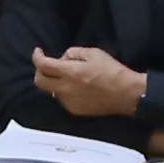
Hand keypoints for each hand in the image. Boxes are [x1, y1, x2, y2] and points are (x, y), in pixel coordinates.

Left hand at [31, 44, 149, 121]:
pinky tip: (77, 87)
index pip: (43, 65)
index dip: (37, 57)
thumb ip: (72, 53)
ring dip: (55, 81)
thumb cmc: (112, 70)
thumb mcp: (93, 53)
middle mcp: (66, 89)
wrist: (126, 94)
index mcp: (70, 72)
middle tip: (46, 65)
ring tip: (69, 76)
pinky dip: (65, 91)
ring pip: (52, 90)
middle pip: (40, 82)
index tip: (38, 52)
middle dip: (39, 71)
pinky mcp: (75, 110)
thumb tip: (61, 59)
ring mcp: (69, 102)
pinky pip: (63, 99)